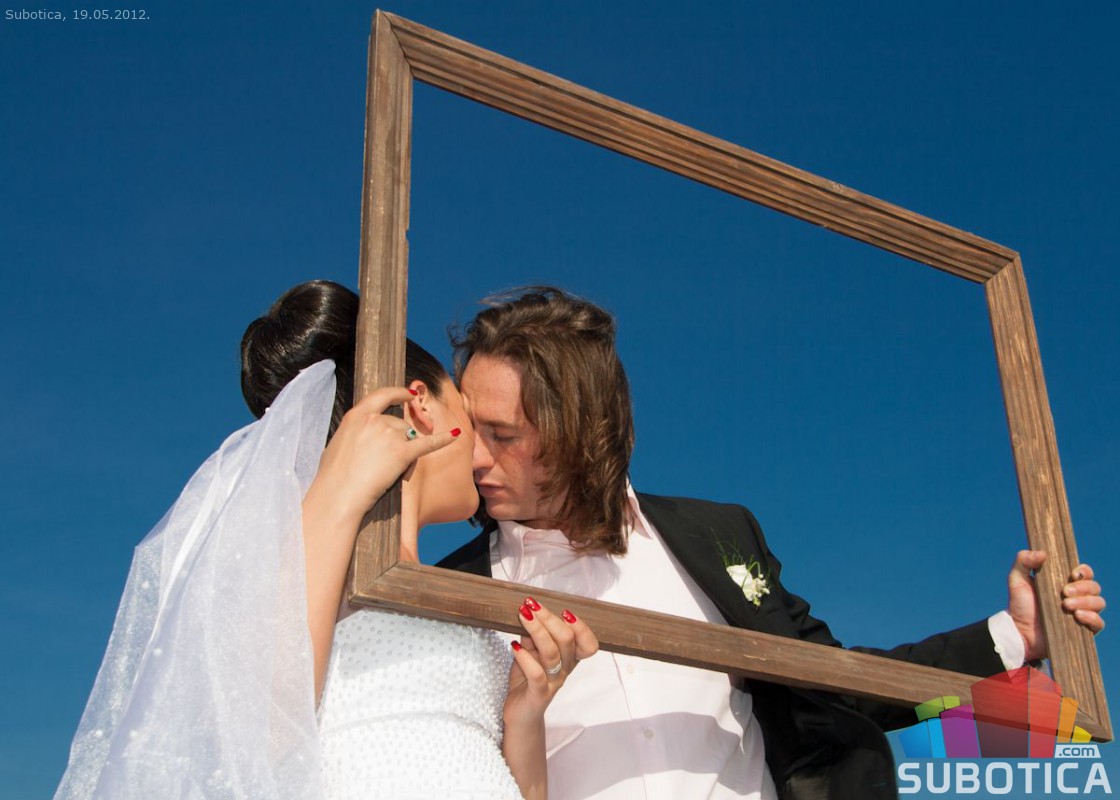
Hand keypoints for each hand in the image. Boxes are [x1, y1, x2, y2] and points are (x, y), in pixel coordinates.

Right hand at [305, 387, 459, 525]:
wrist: (339, 495)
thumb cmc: (334, 476)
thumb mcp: (340, 442)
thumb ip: (355, 432)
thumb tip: (364, 433)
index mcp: (357, 415)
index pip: (383, 395)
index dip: (399, 393)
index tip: (410, 393)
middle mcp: (375, 420)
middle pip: (399, 423)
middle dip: (398, 440)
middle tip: (382, 462)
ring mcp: (390, 434)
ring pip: (409, 436)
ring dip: (404, 450)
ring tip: (385, 470)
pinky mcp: (403, 452)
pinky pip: (427, 443)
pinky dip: (443, 439)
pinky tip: (455, 435)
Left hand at [504, 598, 597, 732]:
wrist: (520, 714)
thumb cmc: (527, 681)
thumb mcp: (531, 652)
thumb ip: (533, 636)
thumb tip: (529, 614)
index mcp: (569, 659)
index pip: (589, 644)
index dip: (581, 627)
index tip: (564, 611)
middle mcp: (565, 670)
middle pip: (567, 640)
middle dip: (549, 618)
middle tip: (531, 605)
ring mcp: (552, 683)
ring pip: (551, 653)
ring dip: (536, 630)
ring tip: (522, 615)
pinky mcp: (538, 695)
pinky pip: (536, 674)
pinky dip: (525, 658)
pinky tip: (514, 646)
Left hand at [1008, 550, 1105, 660]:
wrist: (1019, 631)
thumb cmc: (1019, 604)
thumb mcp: (1017, 579)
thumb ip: (1024, 561)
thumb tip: (1043, 553)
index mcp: (1065, 582)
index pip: (1085, 573)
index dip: (1084, 571)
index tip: (1073, 574)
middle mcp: (1077, 596)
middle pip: (1094, 586)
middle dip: (1082, 587)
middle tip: (1064, 592)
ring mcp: (1082, 613)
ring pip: (1099, 602)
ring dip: (1086, 601)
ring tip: (1066, 605)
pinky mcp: (1083, 630)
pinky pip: (1099, 623)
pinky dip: (1092, 617)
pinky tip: (1078, 616)